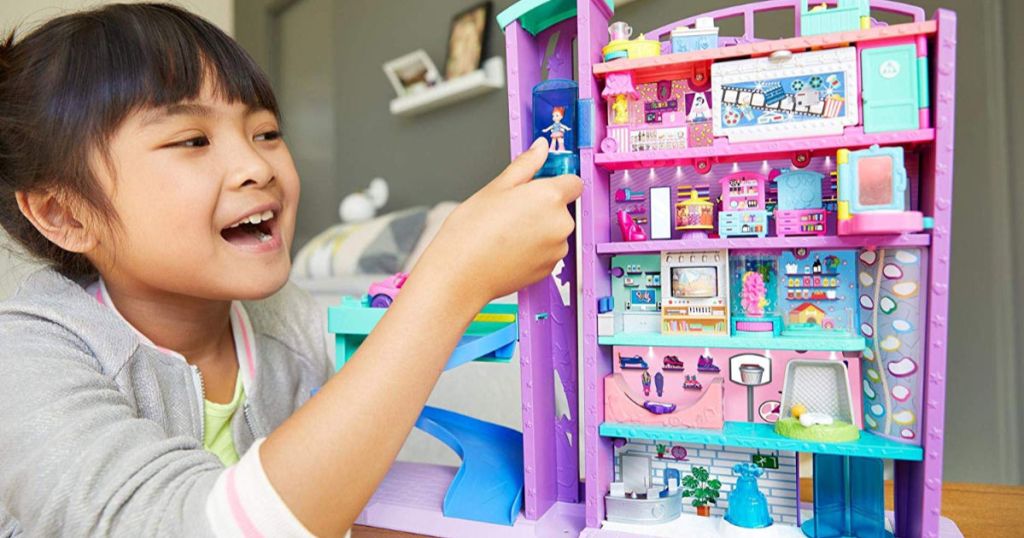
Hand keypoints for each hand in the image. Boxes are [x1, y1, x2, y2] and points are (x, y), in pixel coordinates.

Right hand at [411, 138, 581, 306]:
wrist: (461, 273)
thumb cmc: (472, 231)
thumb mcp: (496, 187)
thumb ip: (526, 165)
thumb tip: (540, 148)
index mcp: (549, 197)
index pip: (573, 182)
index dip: (556, 181)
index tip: (540, 183)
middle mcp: (560, 224)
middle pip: (562, 207)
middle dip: (543, 206)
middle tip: (512, 210)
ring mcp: (557, 249)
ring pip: (554, 230)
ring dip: (539, 229)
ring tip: (507, 232)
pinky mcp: (550, 269)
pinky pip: (548, 251)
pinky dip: (535, 249)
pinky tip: (510, 249)